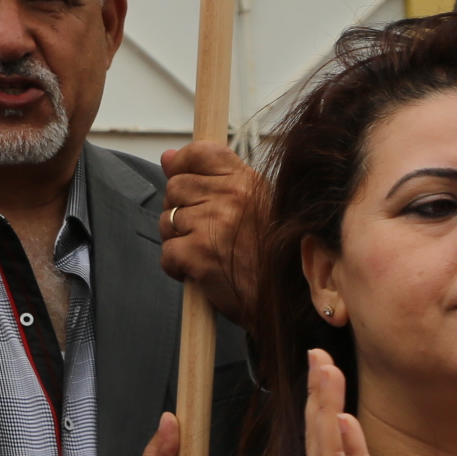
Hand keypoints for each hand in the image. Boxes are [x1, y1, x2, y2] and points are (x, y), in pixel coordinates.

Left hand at [158, 140, 261, 325]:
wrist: (290, 303)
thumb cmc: (271, 255)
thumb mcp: (253, 205)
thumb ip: (211, 179)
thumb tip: (168, 157)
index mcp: (246, 182)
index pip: (199, 153)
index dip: (183, 165)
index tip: (185, 179)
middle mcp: (231, 198)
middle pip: (175, 188)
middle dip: (182, 210)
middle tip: (208, 232)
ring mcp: (213, 225)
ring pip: (167, 220)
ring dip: (179, 240)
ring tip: (211, 253)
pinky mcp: (198, 254)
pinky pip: (167, 253)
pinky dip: (178, 267)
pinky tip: (203, 272)